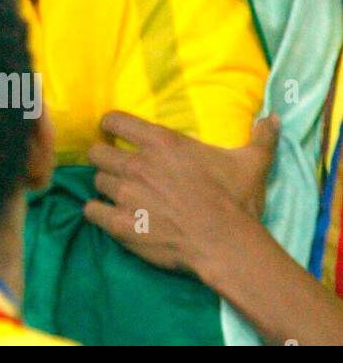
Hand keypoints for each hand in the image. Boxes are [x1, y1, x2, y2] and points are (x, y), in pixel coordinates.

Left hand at [83, 111, 277, 275]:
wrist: (227, 245)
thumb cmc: (235, 201)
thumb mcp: (251, 164)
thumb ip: (259, 138)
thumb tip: (272, 117)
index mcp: (160, 143)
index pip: (114, 121)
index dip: (111, 126)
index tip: (115, 133)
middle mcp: (137, 165)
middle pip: (97, 152)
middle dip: (104, 157)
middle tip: (116, 167)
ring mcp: (125, 195)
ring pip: (96, 181)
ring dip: (106, 186)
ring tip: (119, 193)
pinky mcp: (120, 224)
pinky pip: (91, 211)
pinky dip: (96, 212)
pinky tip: (107, 215)